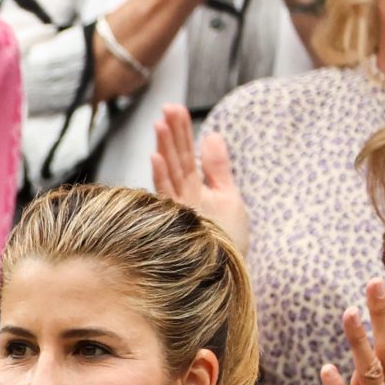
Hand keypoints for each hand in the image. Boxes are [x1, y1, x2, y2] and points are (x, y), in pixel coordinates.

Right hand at [146, 105, 249, 246]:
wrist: (226, 276)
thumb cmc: (227, 241)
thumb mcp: (229, 196)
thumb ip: (218, 167)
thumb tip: (212, 135)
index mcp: (194, 188)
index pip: (186, 155)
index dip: (182, 132)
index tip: (174, 109)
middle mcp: (184, 197)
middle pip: (177, 159)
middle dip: (173, 133)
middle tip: (167, 108)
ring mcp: (180, 210)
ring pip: (171, 173)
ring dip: (164, 149)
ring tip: (160, 125)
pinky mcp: (178, 222)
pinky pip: (168, 195)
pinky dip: (161, 176)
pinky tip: (155, 158)